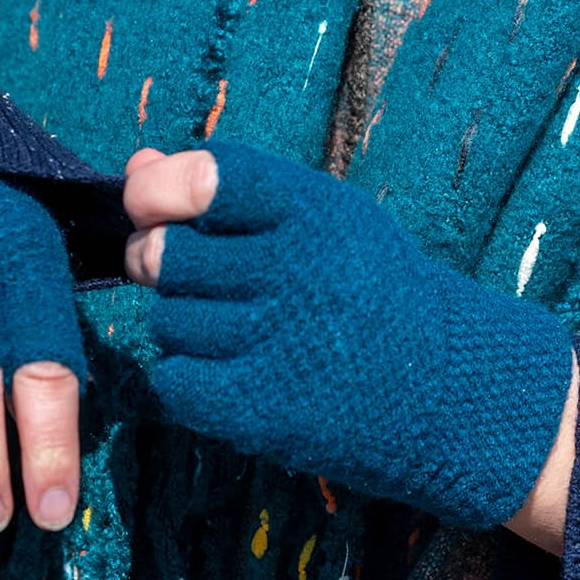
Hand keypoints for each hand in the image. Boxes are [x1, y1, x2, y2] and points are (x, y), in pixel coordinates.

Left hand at [121, 142, 573, 530]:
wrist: (444, 392)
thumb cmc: (368, 294)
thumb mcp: (322, 222)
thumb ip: (228, 193)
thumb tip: (135, 171)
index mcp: (315, 212)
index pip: (202, 180)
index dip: (156, 194)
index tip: (150, 208)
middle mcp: (297, 272)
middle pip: (165, 256)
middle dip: (163, 265)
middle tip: (196, 279)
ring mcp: (278, 344)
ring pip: (168, 322)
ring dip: (186, 328)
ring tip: (241, 334)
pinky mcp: (261, 409)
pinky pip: (174, 380)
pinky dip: (190, 380)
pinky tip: (232, 376)